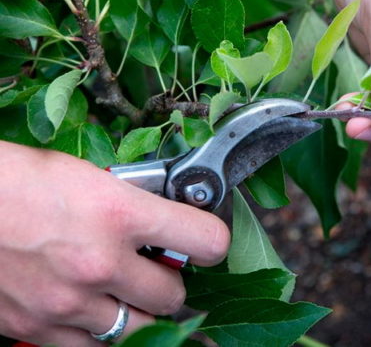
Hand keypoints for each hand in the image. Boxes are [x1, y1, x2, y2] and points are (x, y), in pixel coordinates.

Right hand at [0, 141, 229, 345]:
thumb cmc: (18, 180)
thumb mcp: (88, 176)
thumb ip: (132, 202)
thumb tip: (164, 218)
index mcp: (119, 214)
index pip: (207, 240)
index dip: (213, 241)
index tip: (206, 242)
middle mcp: (101, 263)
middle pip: (174, 295)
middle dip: (171, 283)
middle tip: (157, 269)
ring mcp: (70, 303)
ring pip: (140, 330)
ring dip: (141, 313)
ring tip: (126, 293)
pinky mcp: (38, 329)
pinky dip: (100, 336)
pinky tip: (94, 314)